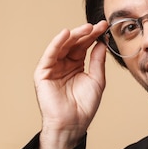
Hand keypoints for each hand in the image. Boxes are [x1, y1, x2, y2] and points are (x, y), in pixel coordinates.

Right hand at [33, 21, 108, 148]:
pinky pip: (49, 54)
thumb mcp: (97, 80)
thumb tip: (102, 42)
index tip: (105, 27)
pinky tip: (66, 34)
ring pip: (63, 46)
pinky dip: (57, 43)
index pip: (85, 46)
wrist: (73, 123)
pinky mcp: (43, 72)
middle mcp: (64, 64)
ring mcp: (53, 67)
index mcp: (76, 65)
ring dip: (74, 35)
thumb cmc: (84, 106)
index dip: (94, 36)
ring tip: (87, 28)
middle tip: (98, 25)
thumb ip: (98, 61)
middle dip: (86, 33)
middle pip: (75, 44)